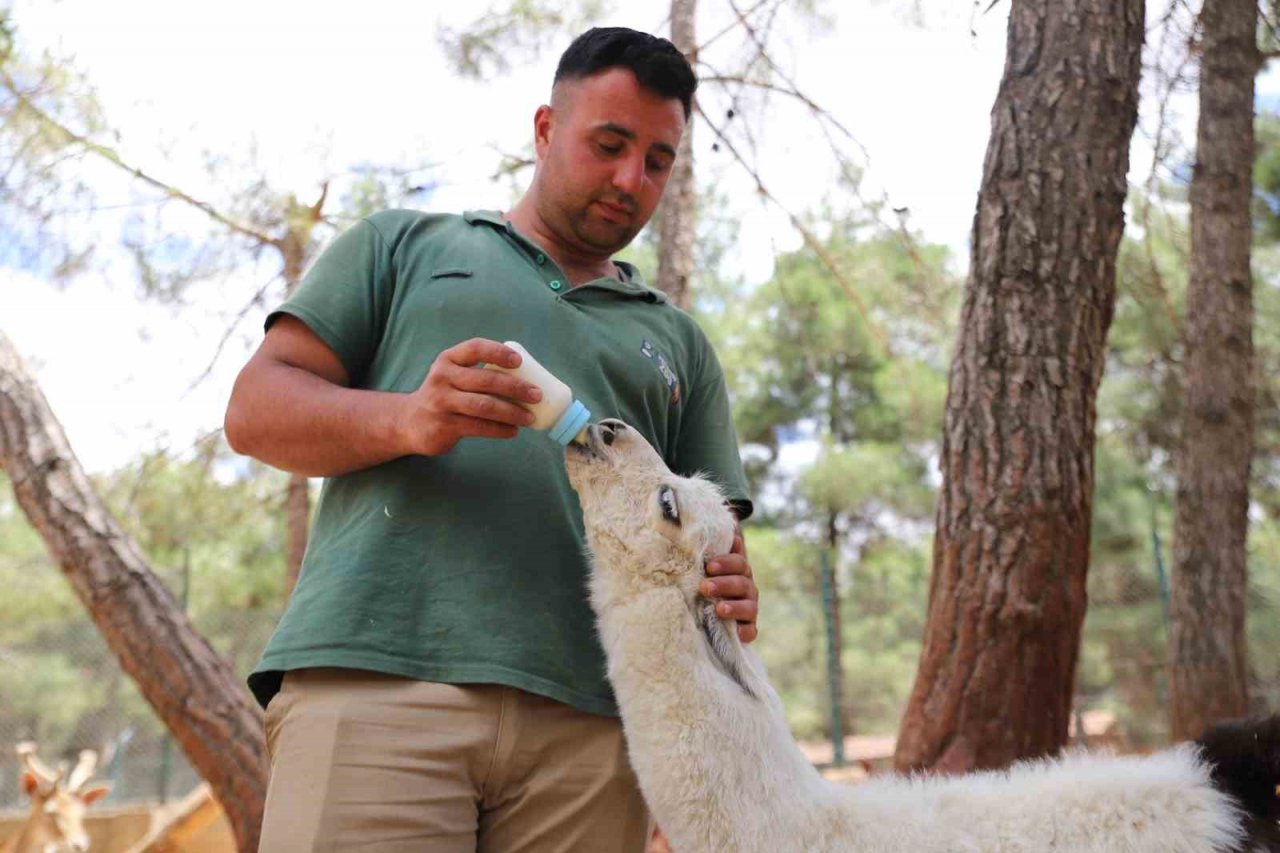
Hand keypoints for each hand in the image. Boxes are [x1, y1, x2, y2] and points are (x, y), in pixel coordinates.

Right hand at [401, 338, 542, 455]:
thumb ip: (478, 372)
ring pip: (484, 406)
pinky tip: (513, 430)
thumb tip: (526, 378)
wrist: (409, 421)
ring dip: (512, 412)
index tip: (519, 361)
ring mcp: (441, 402)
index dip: (498, 352)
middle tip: (537, 395)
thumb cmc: (445, 395)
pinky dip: (500, 429)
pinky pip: (479, 427)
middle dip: (516, 387)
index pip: (475, 348)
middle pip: (485, 380)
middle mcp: (442, 378)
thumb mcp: (453, 375)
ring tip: (530, 417)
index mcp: (448, 359)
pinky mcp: (444, 426)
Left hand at [699, 527, 757, 643]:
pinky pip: (752, 631)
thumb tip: (727, 515)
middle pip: (742, 583)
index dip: (726, 562)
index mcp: (739, 569)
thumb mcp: (708, 560)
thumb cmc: (709, 577)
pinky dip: (746, 632)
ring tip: (719, 609)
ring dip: (734, 607)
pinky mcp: (747, 627)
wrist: (711, 608)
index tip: (710, 566)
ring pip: (748, 606)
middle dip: (724, 585)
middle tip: (705, 587)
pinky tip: (738, 633)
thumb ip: (714, 542)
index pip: (738, 562)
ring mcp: (749, 607)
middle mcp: (746, 587)